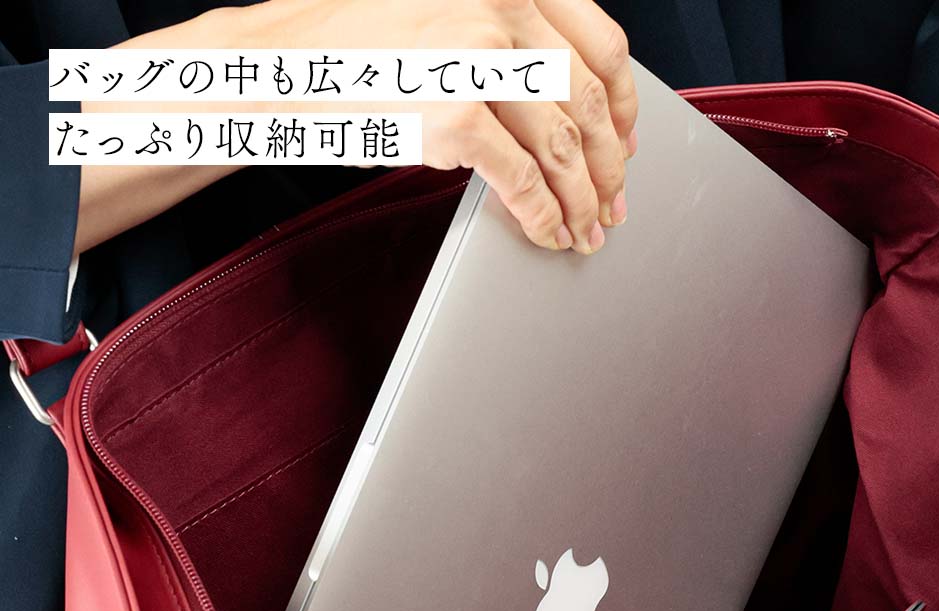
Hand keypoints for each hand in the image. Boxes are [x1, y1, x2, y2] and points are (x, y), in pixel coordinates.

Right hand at [242, 0, 638, 252]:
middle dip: (609, 167)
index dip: (625, 106)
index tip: (627, 143)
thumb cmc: (358, 45)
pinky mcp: (456, 115)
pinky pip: (522, 180)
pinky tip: (547, 233)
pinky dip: (543, 216)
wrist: (284, 62)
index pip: (602, 45)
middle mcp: (501, 9)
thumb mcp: (447, 15)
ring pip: (563, 147)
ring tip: (585, 230)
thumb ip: (510, 42)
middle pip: (590, 103)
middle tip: (612, 203)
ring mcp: (480, 60)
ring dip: (582, 201)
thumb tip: (569, 106)